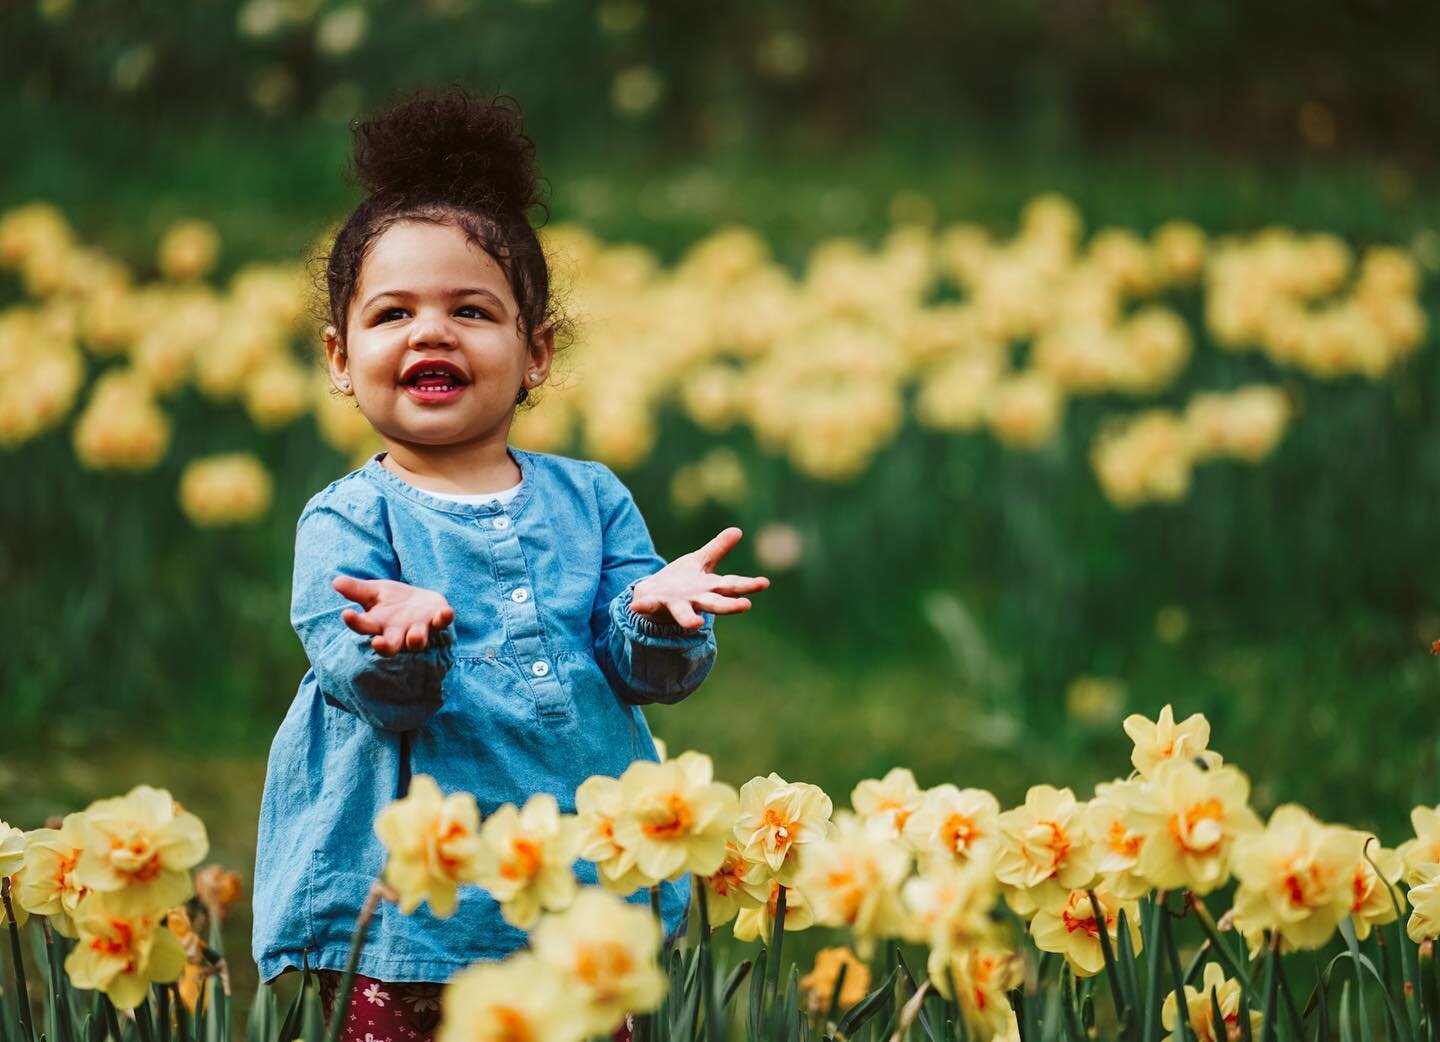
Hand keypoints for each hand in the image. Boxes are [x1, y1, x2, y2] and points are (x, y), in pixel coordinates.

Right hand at [332, 575, 454, 656]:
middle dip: (385, 647)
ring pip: (416, 641)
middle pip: (390, 646)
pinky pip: (442, 622)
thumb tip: (335, 581)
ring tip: (413, 636)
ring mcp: (419, 628)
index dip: (354, 622)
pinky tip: (446, 612)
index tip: (346, 613)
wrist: (420, 603)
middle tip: (378, 644)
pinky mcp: (437, 620)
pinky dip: (444, 618)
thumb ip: (356, 589)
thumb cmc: (393, 602)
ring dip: (415, 639)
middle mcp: (398, 632)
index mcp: (379, 625)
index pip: (363, 626)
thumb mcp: (374, 592)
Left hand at [630, 527, 769, 630]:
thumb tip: (738, 530)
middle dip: (729, 605)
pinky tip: (635, 607)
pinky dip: (643, 607)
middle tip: (746, 606)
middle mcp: (696, 599)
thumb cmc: (682, 580)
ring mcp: (676, 604)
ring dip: (688, 619)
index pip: (731, 584)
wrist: (654, 594)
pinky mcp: (656, 605)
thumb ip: (718, 548)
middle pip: (715, 603)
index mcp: (708, 587)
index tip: (764, 583)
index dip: (747, 584)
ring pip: (685, 613)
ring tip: (694, 625)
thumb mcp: (700, 561)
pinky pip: (649, 607)